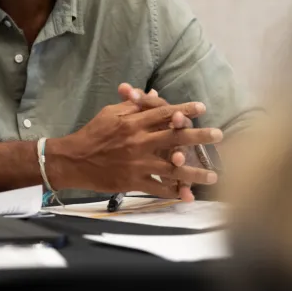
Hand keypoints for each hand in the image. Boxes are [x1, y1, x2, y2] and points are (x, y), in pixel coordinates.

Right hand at [45, 91, 221, 198]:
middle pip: (175, 137)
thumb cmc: (92, 133)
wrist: (73, 160)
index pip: (164, 113)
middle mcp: (138, 142)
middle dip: (199, 137)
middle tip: (218, 136)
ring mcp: (136, 163)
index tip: (201, 108)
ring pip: (171, 168)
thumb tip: (154, 95)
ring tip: (212, 176)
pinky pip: (157, 188)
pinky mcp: (132, 181)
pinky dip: (172, 192)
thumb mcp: (110, 113)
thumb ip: (134, 106)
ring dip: (194, 172)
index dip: (184, 110)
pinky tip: (187, 195)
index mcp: (132, 122)